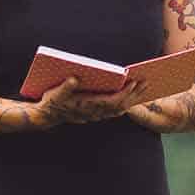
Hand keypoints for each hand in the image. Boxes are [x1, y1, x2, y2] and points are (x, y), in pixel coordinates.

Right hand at [36, 74, 152, 127]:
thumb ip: (65, 87)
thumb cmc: (52, 103)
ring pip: (120, 109)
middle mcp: (95, 112)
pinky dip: (125, 104)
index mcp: (89, 106)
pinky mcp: (96, 114)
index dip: (125, 92)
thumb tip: (74, 79)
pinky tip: (131, 98)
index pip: (113, 100)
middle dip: (135, 94)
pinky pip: (115, 110)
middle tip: (147, 81)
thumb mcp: (55, 93)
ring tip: (143, 88)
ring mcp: (96, 115)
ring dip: (132, 99)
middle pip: (121, 105)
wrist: (47, 116)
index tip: (135, 82)